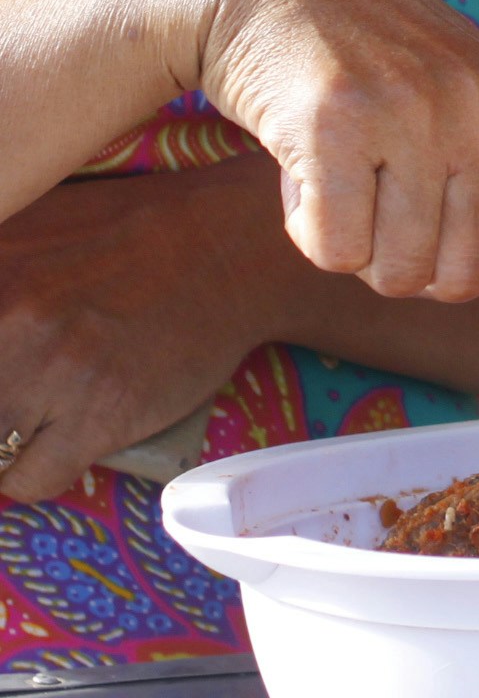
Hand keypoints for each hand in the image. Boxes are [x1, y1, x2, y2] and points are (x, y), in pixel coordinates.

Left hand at [0, 163, 273, 500]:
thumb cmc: (124, 230)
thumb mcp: (25, 221)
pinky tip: (54, 442)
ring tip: (30, 416)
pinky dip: (30, 474)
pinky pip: (25, 481)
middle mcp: (6, 318)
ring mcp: (49, 372)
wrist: (232, 245)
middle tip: (14, 396)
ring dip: (1, 440)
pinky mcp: (97, 416)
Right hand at [182, 0, 478, 391]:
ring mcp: (416, 114)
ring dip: (357, 246)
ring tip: (341, 169)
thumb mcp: (449, 118)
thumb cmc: (366, 58)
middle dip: (413, 265)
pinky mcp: (338, 122)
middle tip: (378, 196)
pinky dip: (307, 230)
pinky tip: (301, 168)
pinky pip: (332, 251)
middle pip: (465, 281)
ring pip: (400, 273)